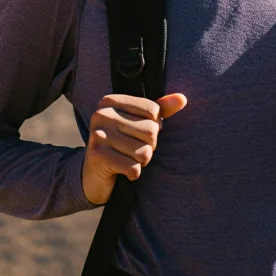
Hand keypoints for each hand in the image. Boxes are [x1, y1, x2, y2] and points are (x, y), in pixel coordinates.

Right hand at [81, 91, 186, 205]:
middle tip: (132, 150)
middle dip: (149, 146)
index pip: (153, 111)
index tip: (137, 133)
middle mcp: (102, 114)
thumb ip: (161, 110)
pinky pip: (133, 168)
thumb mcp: (138, 123)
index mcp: (111, 101)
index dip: (153, 127)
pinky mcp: (98, 156)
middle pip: (151, 131)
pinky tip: (122, 171)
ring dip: (141, 161)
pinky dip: (133, 173)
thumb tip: (182, 99)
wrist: (93, 176)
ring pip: (144, 152)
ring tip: (127, 159)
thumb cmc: (122, 144)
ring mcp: (98, 135)